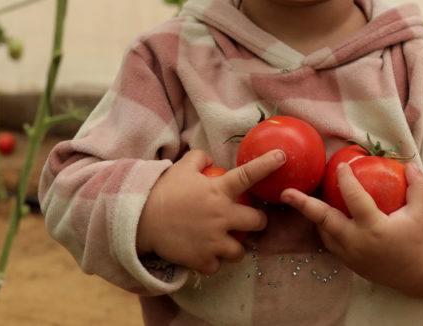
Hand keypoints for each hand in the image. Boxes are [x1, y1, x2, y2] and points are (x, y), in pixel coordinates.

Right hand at [138, 148, 284, 274]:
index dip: (267, 165)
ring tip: (226, 243)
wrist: (140, 221)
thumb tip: (210, 159)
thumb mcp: (180, 168)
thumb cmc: (162, 192)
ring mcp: (214, 240)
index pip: (248, 175)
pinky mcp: (203, 259)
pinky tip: (205, 254)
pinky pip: (218, 265)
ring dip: (236, 247)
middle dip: (258, 222)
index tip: (282, 158)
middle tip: (248, 221)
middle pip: (258, 222)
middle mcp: (221, 216)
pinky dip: (213, 261)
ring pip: (241, 250)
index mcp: (218, 191)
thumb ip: (198, 159)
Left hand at [281, 161, 422, 291]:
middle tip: (286, 193)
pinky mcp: (349, 263)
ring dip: (312, 215)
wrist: (418, 274)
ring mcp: (350, 255)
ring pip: (324, 232)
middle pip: (325, 220)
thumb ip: (418, 186)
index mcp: (375, 229)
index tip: (341, 165)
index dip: (346, 180)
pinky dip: (323, 227)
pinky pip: (330, 242)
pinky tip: (320, 215)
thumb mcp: (422, 211)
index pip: (354, 199)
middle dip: (304, 205)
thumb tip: (409, 163)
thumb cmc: (420, 239)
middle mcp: (358, 243)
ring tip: (297, 198)